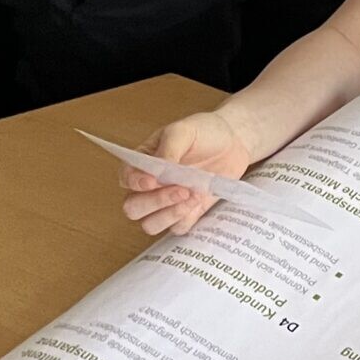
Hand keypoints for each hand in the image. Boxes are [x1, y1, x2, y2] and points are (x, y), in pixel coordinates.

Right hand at [118, 110, 253, 236]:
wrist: (233, 142)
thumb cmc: (204, 132)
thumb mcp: (183, 131)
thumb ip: (168, 149)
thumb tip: (158, 170)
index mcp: (143, 163)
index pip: (126, 178)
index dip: (136, 183)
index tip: (153, 181)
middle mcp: (149, 187)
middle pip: (133, 208)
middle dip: (155, 202)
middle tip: (181, 189)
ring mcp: (166, 203)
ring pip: (150, 225)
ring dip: (170, 214)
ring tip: (193, 194)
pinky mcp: (186, 213)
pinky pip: (177, 228)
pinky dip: (185, 218)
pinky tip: (199, 200)